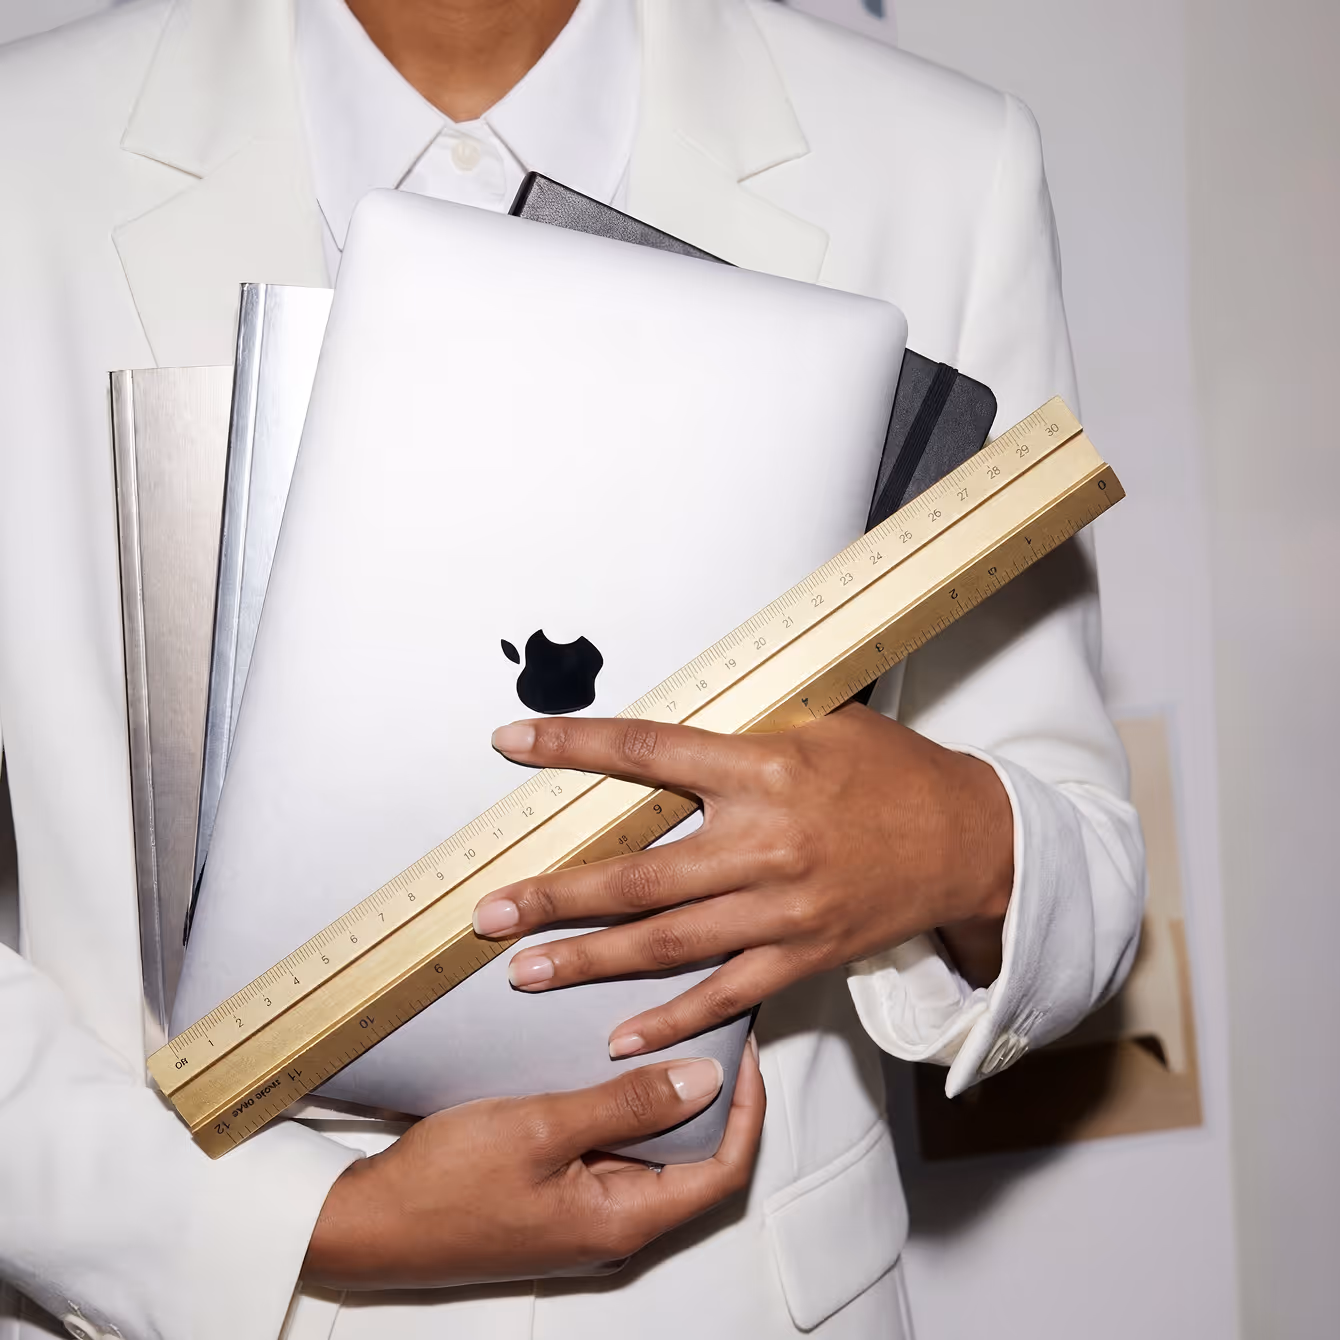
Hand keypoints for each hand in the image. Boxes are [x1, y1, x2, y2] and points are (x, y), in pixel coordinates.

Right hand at [303, 1046, 764, 1288]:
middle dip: (709, 1091)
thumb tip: (704, 1077)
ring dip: (662, 1094)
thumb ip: (626, 1104)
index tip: (739, 1044)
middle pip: (695, 1158)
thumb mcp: (539, 1128)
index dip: (744, 1104)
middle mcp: (614, 1224)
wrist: (368, 1223)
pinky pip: (612, 1148)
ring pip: (652, 1150)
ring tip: (663, 1030)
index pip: (723, 1167)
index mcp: (623, 1220)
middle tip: (707, 1024)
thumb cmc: (443, 1185)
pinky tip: (606, 1061)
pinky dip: (622, 1105)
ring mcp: (585, 1211)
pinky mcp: (558, 1196)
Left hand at [473, 704, 1012, 1057]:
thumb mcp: (821, 724)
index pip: (647, 752)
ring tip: (524, 972)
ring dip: (590, 961)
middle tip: (488, 911)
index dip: (574, 745)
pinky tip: (618, 1033)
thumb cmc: (893, 772)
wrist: (973, 841)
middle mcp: (764, 843)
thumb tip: (668, 734)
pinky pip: (726, 993)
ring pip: (667, 943)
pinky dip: (672, 1018)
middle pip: (638, 875)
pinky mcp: (802, 954)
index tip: (512, 741)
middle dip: (555, 895)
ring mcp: (782, 909)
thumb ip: (744, 732)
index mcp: (763, 770)